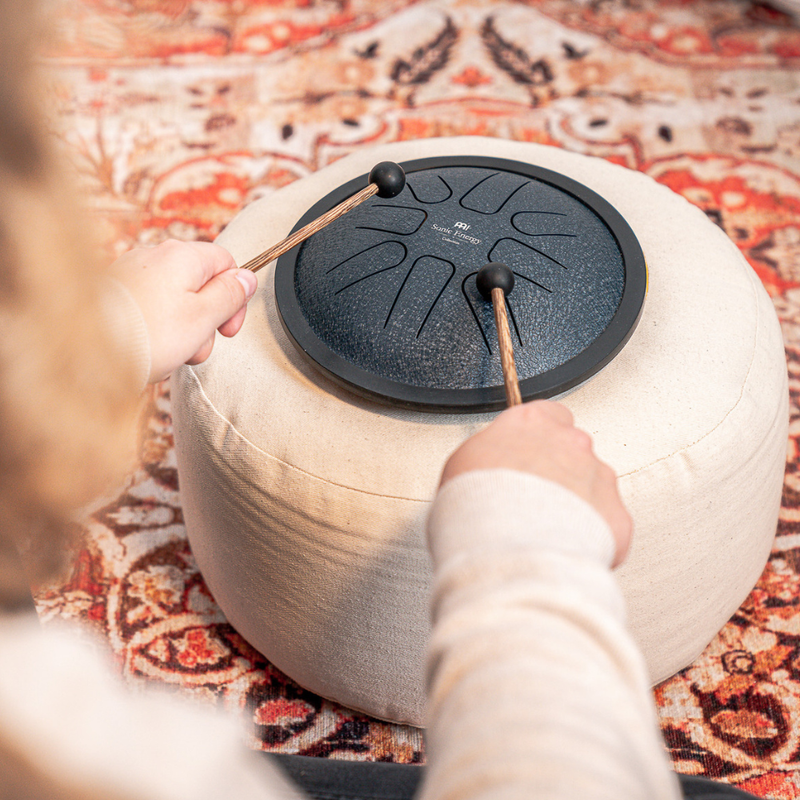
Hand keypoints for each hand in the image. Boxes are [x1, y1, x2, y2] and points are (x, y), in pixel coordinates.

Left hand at [110, 240, 257, 382]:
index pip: (226, 263)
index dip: (235, 297)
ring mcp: (133, 273)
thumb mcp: (204, 317)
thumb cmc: (147, 335)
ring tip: (171, 352)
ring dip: (183, 328)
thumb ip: (230, 295)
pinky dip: (158, 327)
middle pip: (200, 283)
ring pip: (176, 298)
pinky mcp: (116, 292)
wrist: (88, 351)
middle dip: (206, 319)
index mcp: (183, 256)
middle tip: (199, 345)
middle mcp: (156, 256)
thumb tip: (246, 279)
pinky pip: (151, 307)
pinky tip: (151, 347)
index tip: (228, 326)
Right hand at [440, 401, 631, 565]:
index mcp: (531, 423)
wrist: (509, 552)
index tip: (529, 454)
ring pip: (593, 486)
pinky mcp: (616, 515)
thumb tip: (487, 467)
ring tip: (546, 531)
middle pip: (573, 451)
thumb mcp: (462, 465)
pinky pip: (608, 524)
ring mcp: (598, 477)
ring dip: (576, 505)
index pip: (547, 414)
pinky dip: (593, 536)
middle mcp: (571, 443)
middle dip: (559, 474)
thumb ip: (488, 455)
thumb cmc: (480, 511)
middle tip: (534, 501)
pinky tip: (564, 546)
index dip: (538, 440)